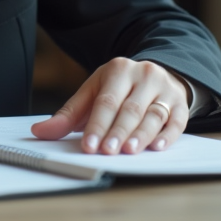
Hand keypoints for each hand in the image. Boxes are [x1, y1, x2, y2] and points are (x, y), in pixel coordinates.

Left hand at [30, 58, 189, 154]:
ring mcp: (165, 88)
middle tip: (108, 151)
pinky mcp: (181, 103)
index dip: (97, 125)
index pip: (106, 101)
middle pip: (130, 108)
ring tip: (130, 151)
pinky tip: (158, 146)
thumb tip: (39, 131)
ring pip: (154, 114)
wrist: (154, 76)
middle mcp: (144, 75)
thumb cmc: (118, 90)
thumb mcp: (92, 94)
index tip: (89, 145)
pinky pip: (177, 120)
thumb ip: (67, 115)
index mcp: (118, 70)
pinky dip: (168, 135)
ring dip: (142, 134)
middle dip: (118, 131)